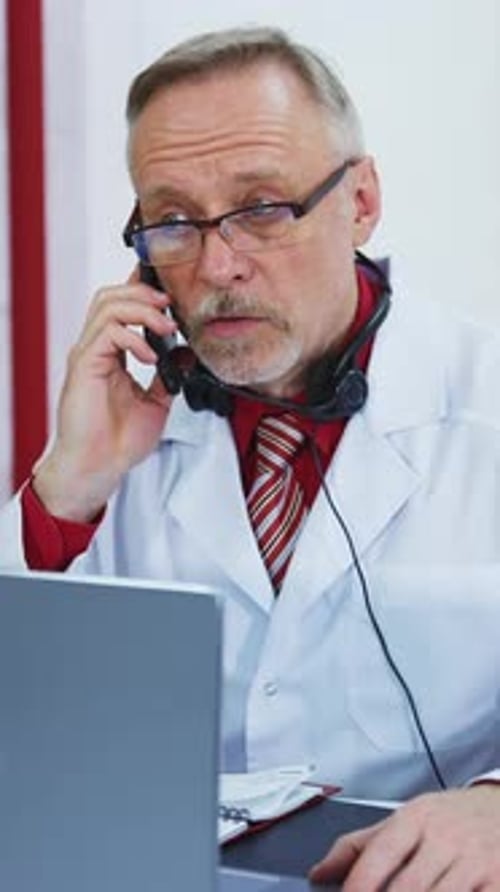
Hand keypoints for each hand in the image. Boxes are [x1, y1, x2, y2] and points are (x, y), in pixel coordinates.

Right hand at [33, 269, 175, 520]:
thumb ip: (168, 374)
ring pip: (107, 306)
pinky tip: (150, 355)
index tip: (170, 293)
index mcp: (109, 354)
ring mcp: (87, 355)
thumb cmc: (118, 442)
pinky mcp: (84, 366)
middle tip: (171, 306)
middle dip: (143, 294)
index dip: (142, 292)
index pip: (120, 307)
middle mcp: (95, 349)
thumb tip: (186, 352)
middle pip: (110, 296)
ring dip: (142, 310)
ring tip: (165, 327)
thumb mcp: (156, 402)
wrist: (99, 467)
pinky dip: (133, 336)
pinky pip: (106, 333)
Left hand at [309, 785, 499, 890]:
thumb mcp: (407, 818)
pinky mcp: (499, 881)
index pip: (381, 853)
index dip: (359, 885)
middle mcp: (446, 837)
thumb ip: (361, 845)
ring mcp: (476, 861)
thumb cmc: (450, 817)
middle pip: (407, 887)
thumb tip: (317, 873)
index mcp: (417, 817)